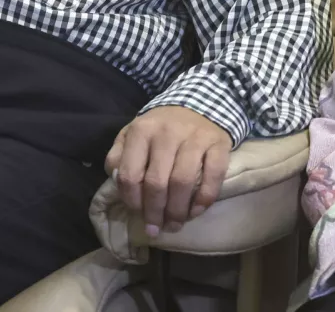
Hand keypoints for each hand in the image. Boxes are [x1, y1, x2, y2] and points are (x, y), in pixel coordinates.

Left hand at [105, 106, 230, 237]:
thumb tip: (116, 181)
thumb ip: (119, 155)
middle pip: (156, 182)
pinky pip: (213, 177)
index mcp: (141, 131)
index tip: (138, 213)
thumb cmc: (160, 127)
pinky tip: (196, 212)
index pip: (129, 174)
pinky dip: (204, 200)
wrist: (199, 104)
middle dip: (155, 213)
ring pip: (183, 182)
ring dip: (178, 211)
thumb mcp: (132, 134)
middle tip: (156, 229)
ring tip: (175, 225)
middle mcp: (166, 133)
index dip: (132, 201)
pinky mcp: (218, 144)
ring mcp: (194, 138)